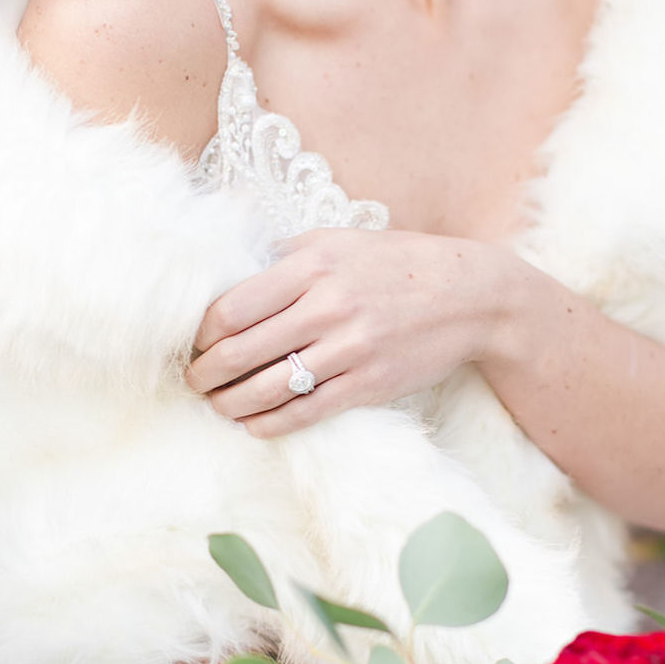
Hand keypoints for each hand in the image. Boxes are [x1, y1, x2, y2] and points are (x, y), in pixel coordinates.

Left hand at [185, 228, 512, 435]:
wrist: (472, 296)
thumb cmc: (398, 263)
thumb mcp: (340, 240)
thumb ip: (285, 256)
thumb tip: (228, 276)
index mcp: (313, 265)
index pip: (232, 307)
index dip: (201, 333)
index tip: (194, 342)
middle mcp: (328, 307)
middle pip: (240, 351)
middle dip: (204, 372)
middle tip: (192, 379)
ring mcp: (350, 349)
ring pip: (267, 388)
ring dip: (229, 403)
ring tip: (216, 403)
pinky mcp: (369, 385)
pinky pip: (304, 412)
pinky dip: (269, 423)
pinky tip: (253, 423)